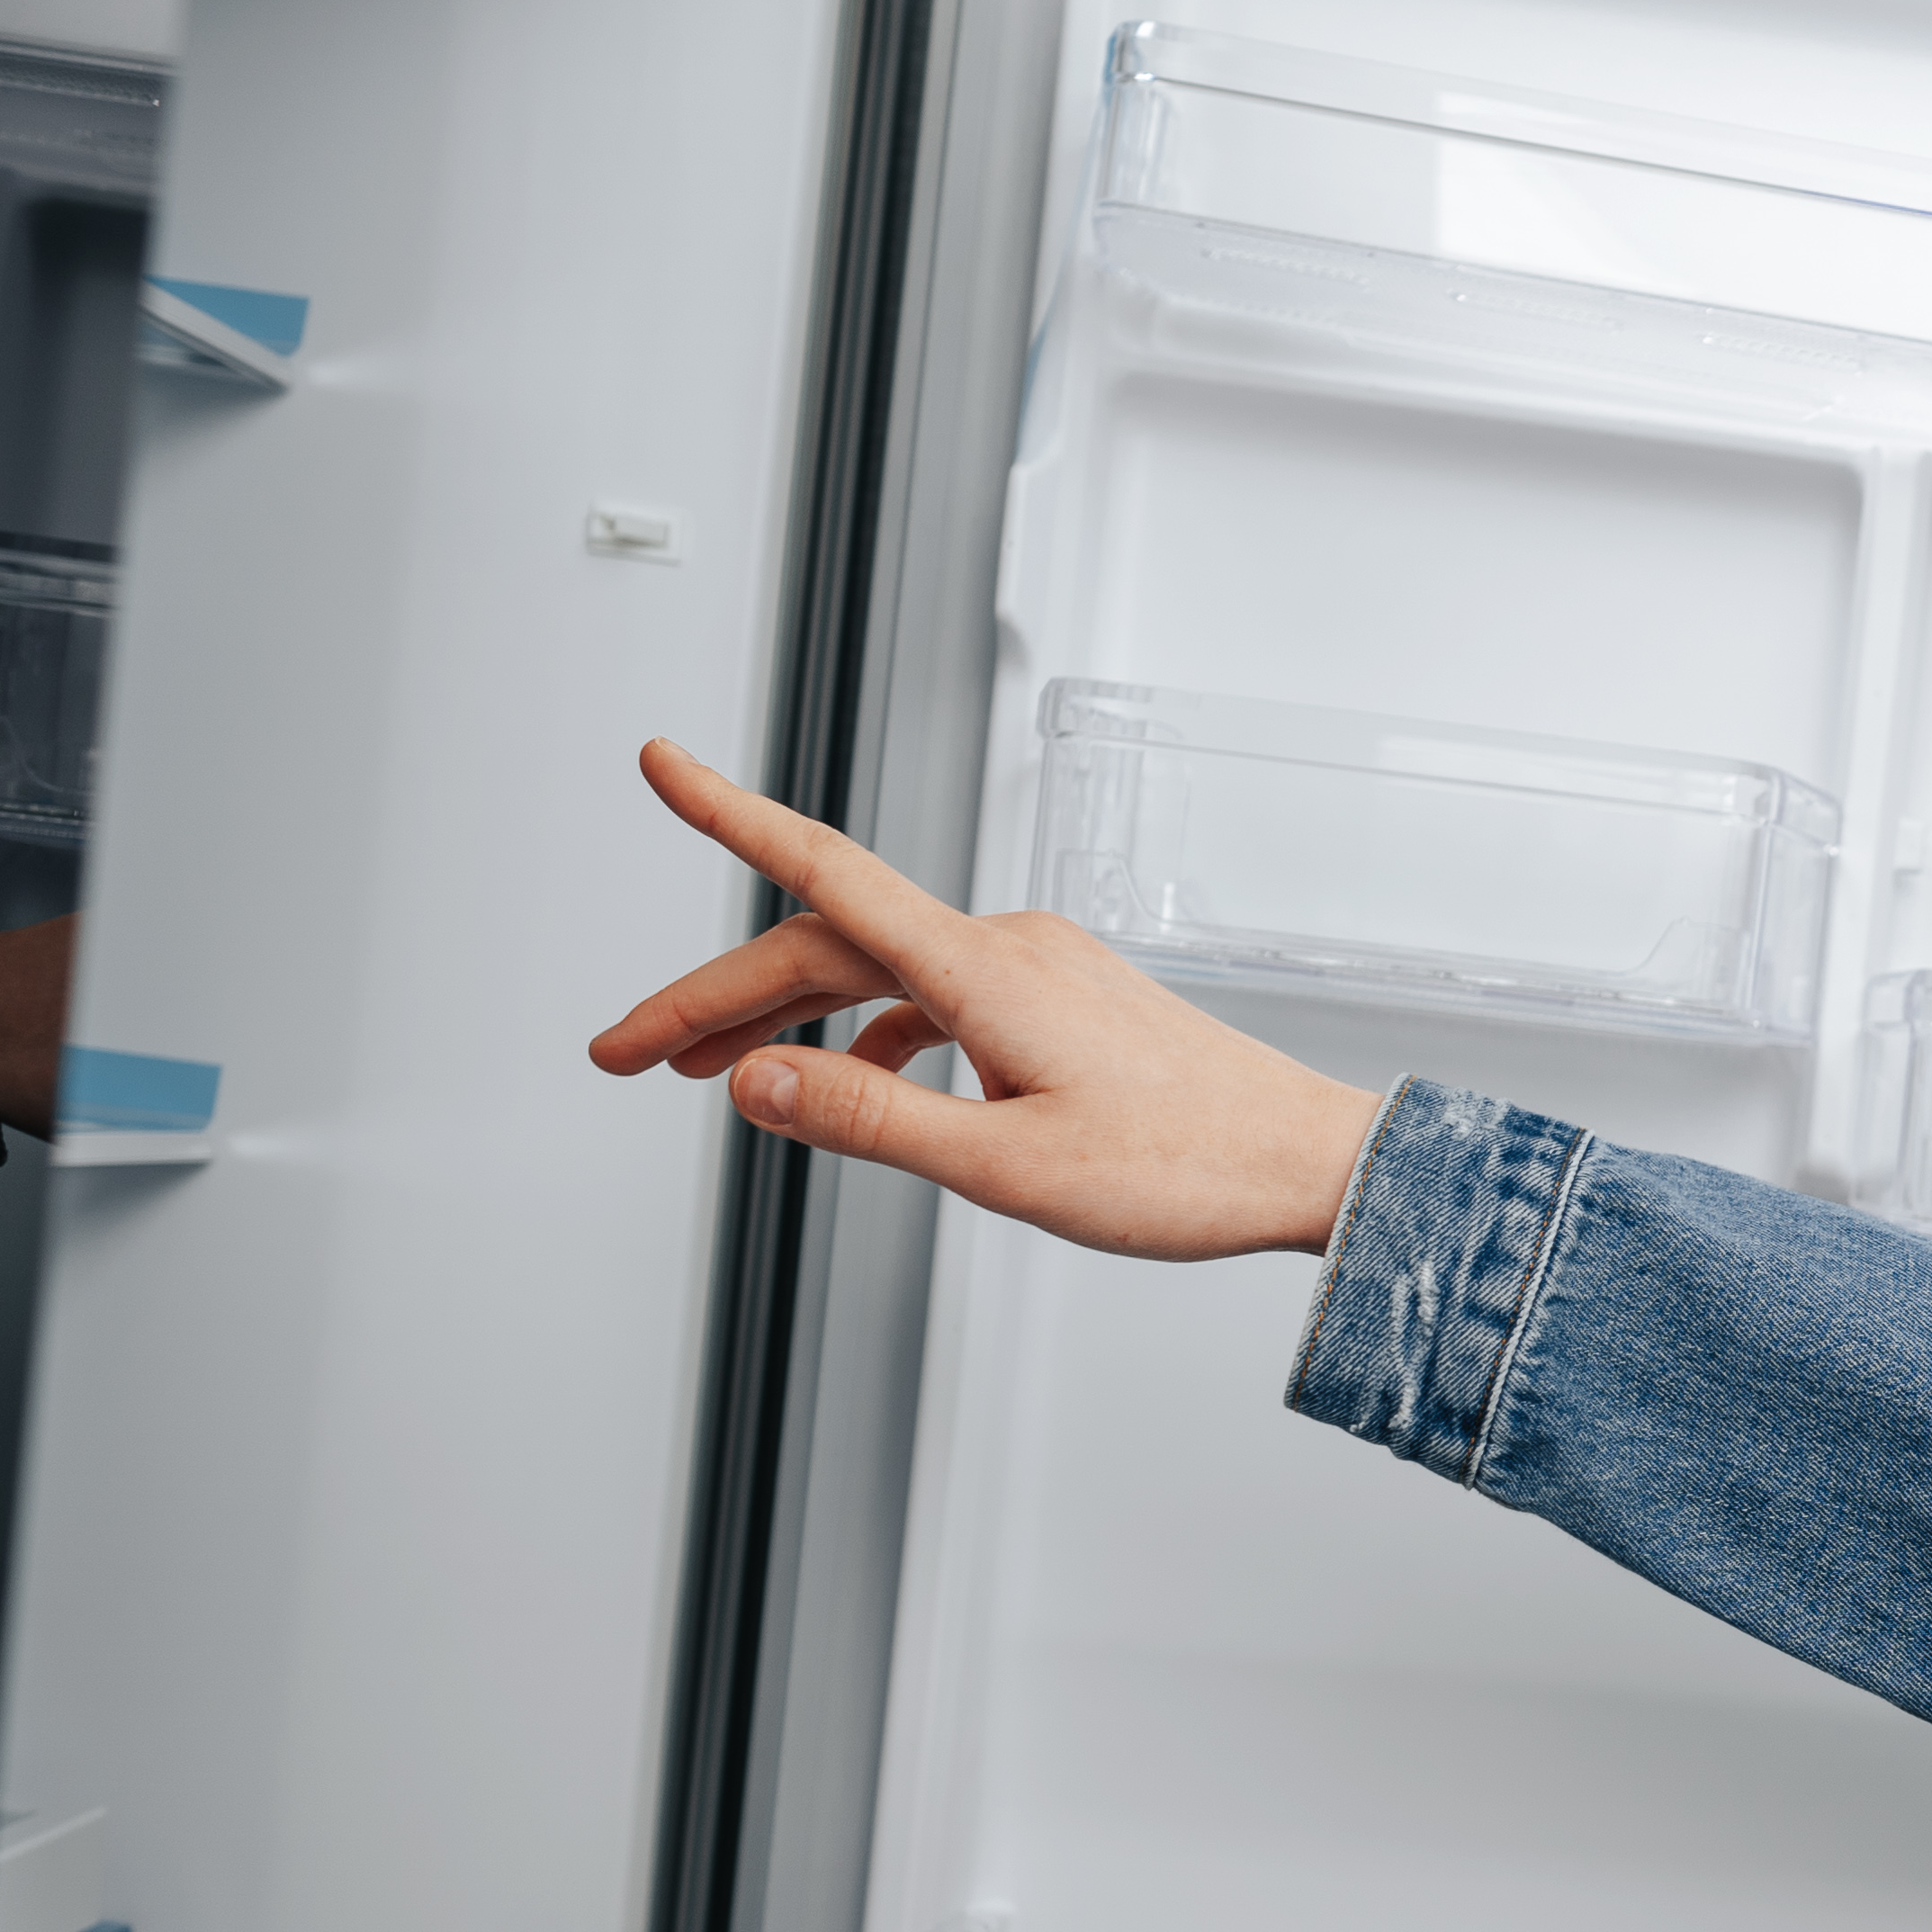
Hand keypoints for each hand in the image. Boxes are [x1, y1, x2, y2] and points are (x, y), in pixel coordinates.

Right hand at [584, 740, 1384, 1261]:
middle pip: (826, 945)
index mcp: (986, 972)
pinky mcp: (1058, 998)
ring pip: (876, 971)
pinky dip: (870, 1032)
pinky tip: (846, 1085)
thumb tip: (758, 1080)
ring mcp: (1035, 967)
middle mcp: (1006, 946)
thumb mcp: (1008, 1168)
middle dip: (716, 997)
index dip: (731, 815)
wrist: (1308, 1163)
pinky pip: (933, 997)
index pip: (826, 874)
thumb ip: (872, 1118)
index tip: (661, 761)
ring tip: (711, 1073)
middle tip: (623, 1049)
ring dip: (788, 1017)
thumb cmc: (1187, 1170)